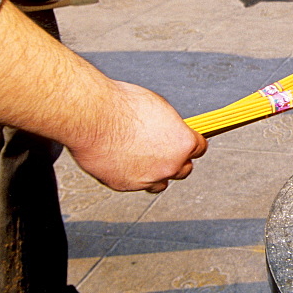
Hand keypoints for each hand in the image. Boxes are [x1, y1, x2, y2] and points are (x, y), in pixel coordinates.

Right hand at [67, 81, 207, 192]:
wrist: (92, 118)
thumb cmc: (122, 107)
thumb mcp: (159, 106)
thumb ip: (170, 125)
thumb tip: (171, 129)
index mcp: (183, 143)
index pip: (199, 149)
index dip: (191, 144)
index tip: (186, 143)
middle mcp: (170, 165)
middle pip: (183, 169)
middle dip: (176, 161)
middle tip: (164, 151)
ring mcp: (149, 178)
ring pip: (160, 183)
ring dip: (156, 173)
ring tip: (143, 159)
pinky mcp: (126, 186)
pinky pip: (135, 185)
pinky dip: (132, 176)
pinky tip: (124, 162)